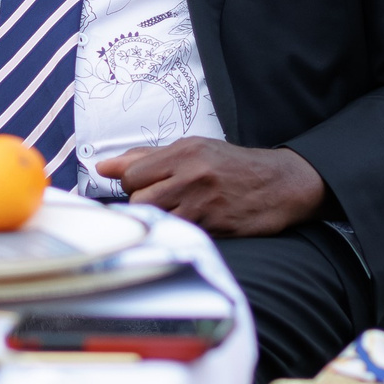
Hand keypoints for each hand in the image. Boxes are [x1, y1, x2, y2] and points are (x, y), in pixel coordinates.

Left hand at [94, 140, 326, 235]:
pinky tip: (192, 223)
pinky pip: (179, 234)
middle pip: (139, 199)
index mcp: (184, 152)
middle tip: (163, 201)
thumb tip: (105, 167)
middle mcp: (192, 176)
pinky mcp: (214, 228)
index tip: (146, 186)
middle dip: (144, 204)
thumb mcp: (193, 149)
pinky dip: (179, 232)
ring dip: (160, 220)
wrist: (279, 184)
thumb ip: (146, 158)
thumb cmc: (232, 166)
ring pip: (156, 219)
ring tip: (177, 212)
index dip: (133, 184)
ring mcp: (203, 204)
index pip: (132, 174)